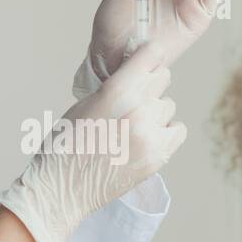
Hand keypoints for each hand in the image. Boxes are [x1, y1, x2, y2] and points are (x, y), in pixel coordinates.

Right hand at [0, 42, 184, 241]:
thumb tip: (140, 75)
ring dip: (156, 112)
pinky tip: (148, 138)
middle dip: (150, 85)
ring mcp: (151, 134)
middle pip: (164, 78)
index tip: (145, 62)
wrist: (63, 186)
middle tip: (134, 101)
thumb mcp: (87, 103)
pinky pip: (178, 131)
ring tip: (134, 127)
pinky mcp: (158, 156)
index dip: (149, 57)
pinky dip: (167, 132)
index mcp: (117, 90)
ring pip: (169, 107)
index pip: (153, 55)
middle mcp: (138, 108)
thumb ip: (116, 87)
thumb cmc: (67, 144)